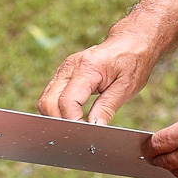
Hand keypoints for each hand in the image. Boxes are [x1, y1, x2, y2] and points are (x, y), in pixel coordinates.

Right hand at [39, 33, 157, 124]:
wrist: (130, 42)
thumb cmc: (131, 62)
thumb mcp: (126, 87)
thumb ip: (107, 108)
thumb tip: (94, 127)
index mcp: (87, 68)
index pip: (67, 101)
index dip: (72, 121)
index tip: (83, 134)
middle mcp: (70, 67)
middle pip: (48, 102)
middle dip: (59, 122)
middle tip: (78, 135)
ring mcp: (64, 70)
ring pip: (45, 101)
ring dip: (56, 117)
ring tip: (76, 127)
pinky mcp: (63, 75)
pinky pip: (51, 96)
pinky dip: (57, 110)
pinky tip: (72, 117)